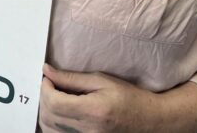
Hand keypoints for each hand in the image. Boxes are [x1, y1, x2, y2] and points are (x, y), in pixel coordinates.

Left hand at [39, 64, 196, 132]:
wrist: (152, 121)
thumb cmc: (130, 98)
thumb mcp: (102, 80)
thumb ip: (72, 78)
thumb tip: (46, 71)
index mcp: (93, 111)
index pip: (54, 102)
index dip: (45, 87)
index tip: (48, 78)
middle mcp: (89, 130)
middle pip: (48, 117)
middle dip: (44, 98)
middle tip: (51, 86)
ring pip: (50, 130)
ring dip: (46, 112)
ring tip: (57, 98)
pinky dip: (54, 125)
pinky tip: (61, 113)